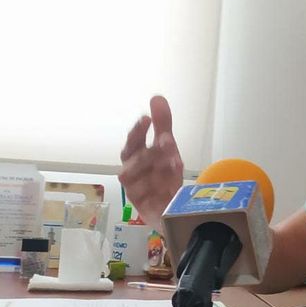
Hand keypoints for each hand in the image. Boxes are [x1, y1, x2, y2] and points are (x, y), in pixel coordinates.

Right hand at [118, 96, 183, 230]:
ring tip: (174, 161)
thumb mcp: (166, 147)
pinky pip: (147, 199)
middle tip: (167, 141)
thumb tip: (157, 97)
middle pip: (132, 162)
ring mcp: (136, 192)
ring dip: (156, 168)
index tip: (147, 118)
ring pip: (140, 180)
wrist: (168, 206)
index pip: (132, 143)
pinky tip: (170, 185)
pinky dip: (157, 190)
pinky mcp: (143, 209)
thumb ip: (162, 124)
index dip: (138, 131)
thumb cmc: (162, 173)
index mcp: (134, 157)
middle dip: (149, 151)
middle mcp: (131, 174)